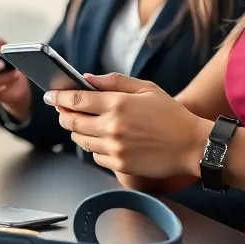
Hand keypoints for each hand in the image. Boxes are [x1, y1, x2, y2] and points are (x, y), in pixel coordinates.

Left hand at [47, 72, 211, 178]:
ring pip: (81, 140)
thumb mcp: (146, 89)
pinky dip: (94, 147)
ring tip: (83, 124)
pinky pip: (95, 156)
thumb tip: (86, 78)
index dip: (59, 97)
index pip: (76, 100)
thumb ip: (114, 82)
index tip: (51, 95)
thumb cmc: (172, 115)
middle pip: (72, 122)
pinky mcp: (120, 165)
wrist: (193, 146)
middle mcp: (113, 127)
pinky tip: (103, 140)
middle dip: (63, 115)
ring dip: (77, 131)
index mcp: (118, 104)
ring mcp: (115, 148)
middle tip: (63, 110)